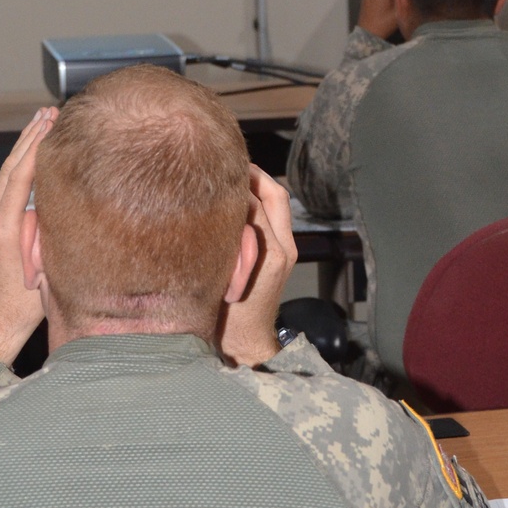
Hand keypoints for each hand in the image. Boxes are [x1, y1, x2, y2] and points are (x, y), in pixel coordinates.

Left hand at [0, 107, 56, 364]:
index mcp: (4, 227)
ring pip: (6, 174)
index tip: (52, 122)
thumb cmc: (27, 302)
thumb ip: (48, 230)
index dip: (37, 146)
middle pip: (10, 167)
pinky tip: (34, 153)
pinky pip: (7, 186)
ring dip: (24, 146)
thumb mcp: (46, 265)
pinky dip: (21, 164)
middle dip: (30, 136)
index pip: (21, 175)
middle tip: (48, 110)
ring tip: (42, 120)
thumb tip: (60, 198)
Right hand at [215, 166, 297, 366]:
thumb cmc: (227, 318)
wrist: (245, 345)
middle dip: (255, 176)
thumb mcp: (222, 277)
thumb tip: (226, 203)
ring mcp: (287, 252)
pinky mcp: (284, 256)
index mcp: (271, 253)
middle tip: (229, 163)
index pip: (258, 201)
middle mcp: (284, 248)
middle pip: (276, 195)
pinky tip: (236, 200)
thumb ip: (229, 240)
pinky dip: (259, 202)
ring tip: (231, 177)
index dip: (241, 181)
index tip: (221, 165)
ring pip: (277, 204)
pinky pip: (275, 218)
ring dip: (258, 187)